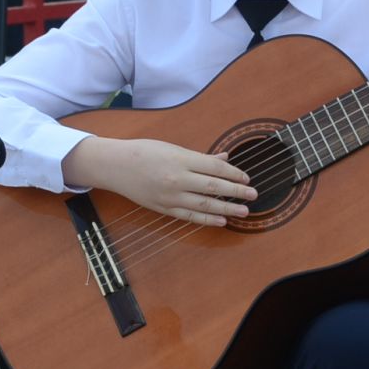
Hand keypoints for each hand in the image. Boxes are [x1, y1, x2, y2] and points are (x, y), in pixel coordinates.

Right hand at [63, 137, 255, 227]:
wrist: (115, 166)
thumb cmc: (143, 151)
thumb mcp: (172, 147)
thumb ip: (200, 157)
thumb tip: (224, 159)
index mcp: (180, 159)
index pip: (215, 167)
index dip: (234, 173)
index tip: (246, 178)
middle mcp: (177, 179)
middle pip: (214, 187)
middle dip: (236, 192)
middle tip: (254, 195)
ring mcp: (171, 196)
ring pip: (205, 205)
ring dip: (227, 209)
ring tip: (244, 211)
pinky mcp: (164, 208)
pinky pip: (190, 217)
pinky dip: (207, 220)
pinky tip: (221, 220)